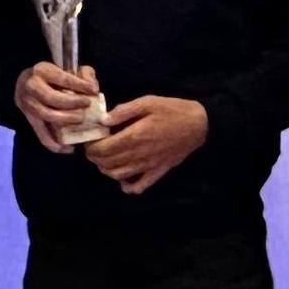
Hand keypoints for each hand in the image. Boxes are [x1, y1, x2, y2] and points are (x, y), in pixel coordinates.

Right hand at [14, 62, 99, 153]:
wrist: (25, 83)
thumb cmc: (51, 76)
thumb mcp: (65, 68)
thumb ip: (82, 74)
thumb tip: (93, 88)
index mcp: (42, 70)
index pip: (62, 78)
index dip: (79, 85)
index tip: (93, 90)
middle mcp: (31, 86)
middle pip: (52, 98)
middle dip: (72, 103)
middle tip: (87, 105)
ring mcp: (27, 104)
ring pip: (47, 115)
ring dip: (65, 120)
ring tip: (81, 121)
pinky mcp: (28, 118)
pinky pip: (40, 133)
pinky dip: (54, 143)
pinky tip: (68, 148)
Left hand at [85, 94, 208, 194]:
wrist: (198, 124)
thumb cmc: (172, 110)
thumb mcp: (148, 102)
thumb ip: (124, 110)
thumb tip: (103, 120)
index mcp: (134, 136)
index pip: (102, 149)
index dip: (91, 147)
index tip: (90, 139)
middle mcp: (138, 154)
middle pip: (106, 163)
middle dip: (95, 157)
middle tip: (95, 147)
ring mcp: (148, 166)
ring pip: (118, 175)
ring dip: (105, 169)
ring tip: (105, 158)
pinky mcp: (158, 172)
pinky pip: (138, 186)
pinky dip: (126, 186)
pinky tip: (123, 177)